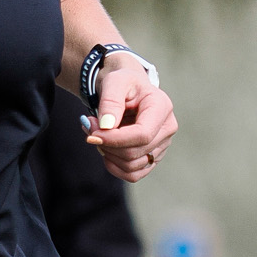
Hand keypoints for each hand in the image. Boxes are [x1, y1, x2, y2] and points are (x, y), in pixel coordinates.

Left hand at [86, 51, 176, 181]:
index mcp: (162, 107)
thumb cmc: (122, 83)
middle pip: (135, 152)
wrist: (127, 90)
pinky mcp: (153, 157)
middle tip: (89, 128)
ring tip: (98, 135)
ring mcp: (162, 145)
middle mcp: (167, 128)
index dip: (115, 139)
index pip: (142, 135)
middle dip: (107, 145)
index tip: (93, 134)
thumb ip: (110, 101)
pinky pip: (133, 174)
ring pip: (132, 166)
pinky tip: (105, 150)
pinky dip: (114, 166)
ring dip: (108, 155)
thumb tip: (107, 126)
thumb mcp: (114, 82)